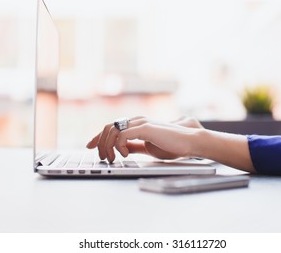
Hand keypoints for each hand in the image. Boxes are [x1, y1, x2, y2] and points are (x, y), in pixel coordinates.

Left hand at [86, 116, 202, 161]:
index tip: (90, 146)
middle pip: (108, 127)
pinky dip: (119, 146)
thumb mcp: (147, 147)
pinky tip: (125, 154)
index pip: (111, 127)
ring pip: (112, 130)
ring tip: (111, 159)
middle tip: (101, 157)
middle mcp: (137, 120)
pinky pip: (123, 135)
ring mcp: (141, 122)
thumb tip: (121, 149)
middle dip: (99, 143)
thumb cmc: (171, 145)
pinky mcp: (146, 128)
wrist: (189, 142)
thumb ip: (134, 146)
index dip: (98, 137)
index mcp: (136, 124)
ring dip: (107, 146)